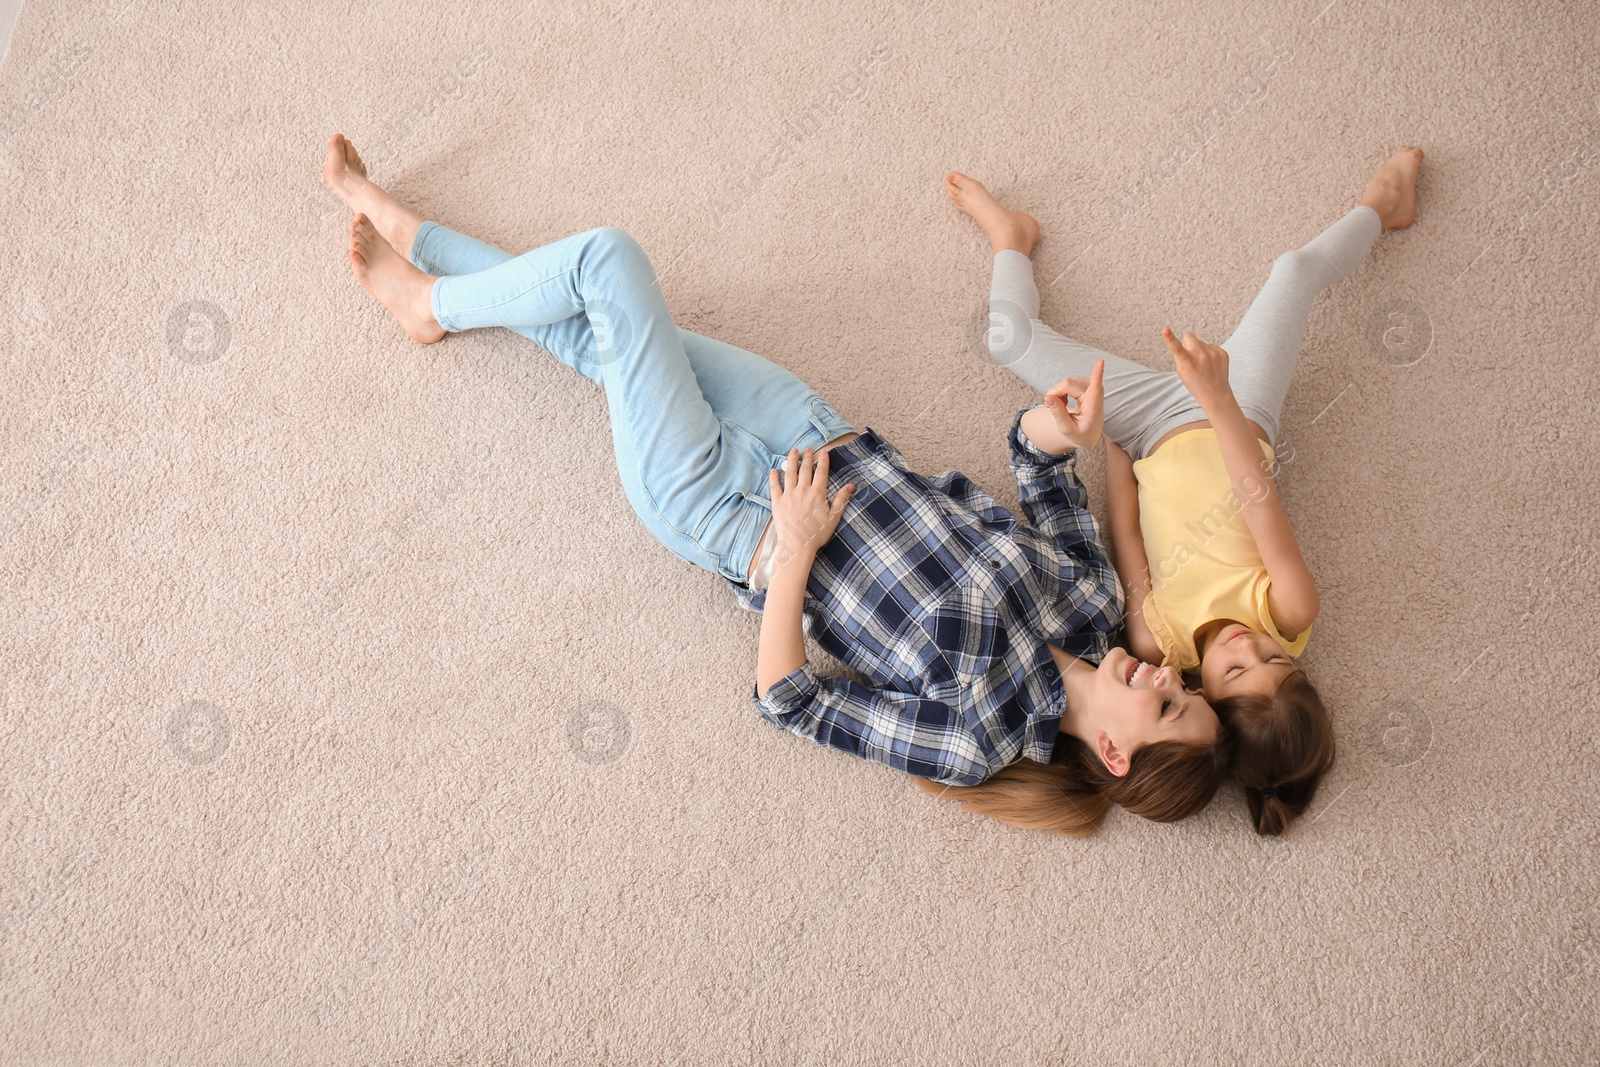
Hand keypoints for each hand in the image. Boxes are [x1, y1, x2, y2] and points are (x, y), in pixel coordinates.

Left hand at [768, 446, 854, 569]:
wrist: (797, 546)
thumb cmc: (817, 534)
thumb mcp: (833, 517)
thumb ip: (841, 500)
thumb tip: (851, 485)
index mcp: (817, 494)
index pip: (821, 473)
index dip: (823, 461)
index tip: (824, 452)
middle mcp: (803, 491)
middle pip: (805, 470)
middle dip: (807, 457)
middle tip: (808, 448)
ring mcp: (789, 495)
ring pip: (790, 473)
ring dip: (792, 461)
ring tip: (793, 451)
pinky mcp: (777, 502)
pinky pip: (774, 486)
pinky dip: (774, 477)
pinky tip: (773, 470)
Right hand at [1041, 359, 1104, 450]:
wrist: (1089, 433)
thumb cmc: (1080, 433)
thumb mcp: (1067, 429)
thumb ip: (1058, 414)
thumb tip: (1048, 398)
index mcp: (1094, 407)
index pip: (1096, 388)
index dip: (1097, 374)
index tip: (1101, 361)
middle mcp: (1094, 392)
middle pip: (1067, 384)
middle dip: (1055, 393)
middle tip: (1050, 408)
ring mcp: (1089, 385)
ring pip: (1065, 382)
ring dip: (1057, 394)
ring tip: (1061, 407)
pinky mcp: (1084, 382)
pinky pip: (1066, 381)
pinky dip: (1060, 391)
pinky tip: (1063, 402)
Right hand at [1162, 327, 1235, 412]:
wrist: (1216, 394)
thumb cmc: (1195, 383)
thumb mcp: (1182, 372)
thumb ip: (1180, 356)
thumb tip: (1185, 342)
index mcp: (1188, 363)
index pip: (1176, 347)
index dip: (1169, 338)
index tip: (1165, 329)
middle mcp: (1201, 356)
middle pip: (1188, 336)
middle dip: (1187, 343)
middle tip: (1191, 357)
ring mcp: (1213, 353)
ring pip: (1200, 342)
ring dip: (1199, 350)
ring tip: (1203, 364)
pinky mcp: (1222, 353)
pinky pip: (1211, 346)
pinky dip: (1209, 353)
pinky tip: (1211, 365)